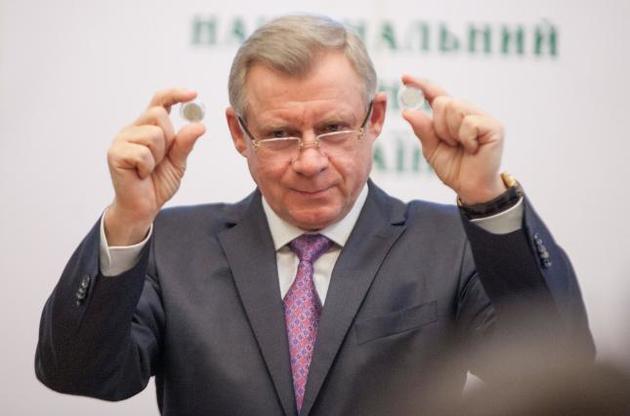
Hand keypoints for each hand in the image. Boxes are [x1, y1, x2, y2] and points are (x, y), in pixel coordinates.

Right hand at [105, 88, 205, 244]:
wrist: (142, 207)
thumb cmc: (157, 183)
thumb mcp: (178, 162)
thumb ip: (185, 143)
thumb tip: (199, 125)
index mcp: (148, 127)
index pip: (160, 102)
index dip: (175, 94)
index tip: (192, 94)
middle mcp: (133, 129)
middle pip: (158, 115)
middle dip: (168, 138)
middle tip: (160, 159)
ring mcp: (122, 140)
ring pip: (152, 134)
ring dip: (158, 156)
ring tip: (149, 168)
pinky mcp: (115, 154)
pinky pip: (142, 153)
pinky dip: (147, 167)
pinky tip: (140, 174)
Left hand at [401, 75, 505, 204]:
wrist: (471, 188)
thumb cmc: (454, 168)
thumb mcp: (431, 149)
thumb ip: (422, 129)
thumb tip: (407, 111)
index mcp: (452, 116)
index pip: (436, 94)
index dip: (421, 85)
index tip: (405, 78)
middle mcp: (468, 112)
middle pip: (443, 101)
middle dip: (439, 125)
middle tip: (450, 143)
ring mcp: (483, 117)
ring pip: (456, 108)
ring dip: (452, 132)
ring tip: (462, 146)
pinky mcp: (494, 127)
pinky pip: (470, 123)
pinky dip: (466, 138)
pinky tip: (473, 149)